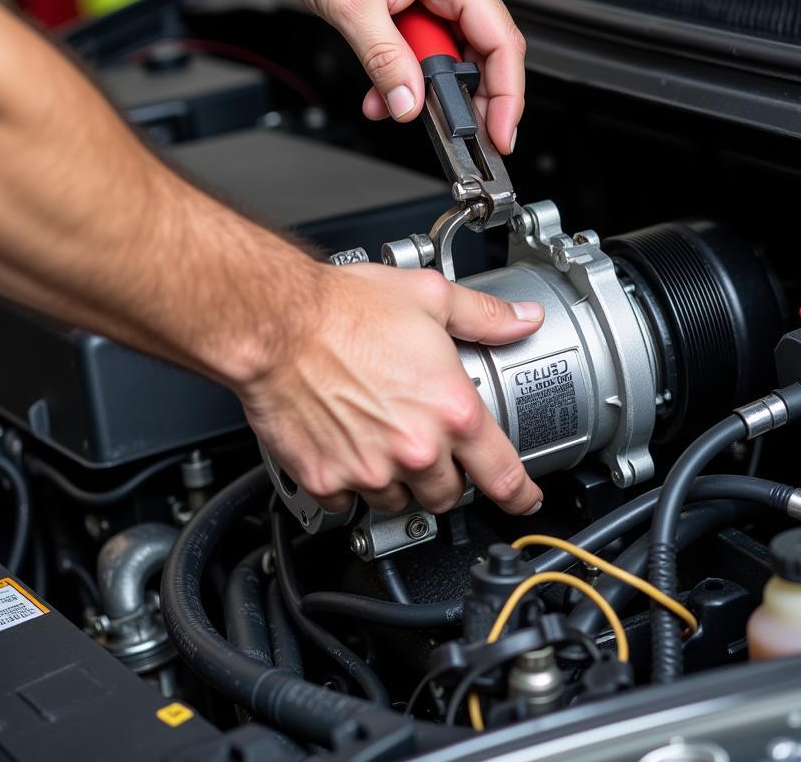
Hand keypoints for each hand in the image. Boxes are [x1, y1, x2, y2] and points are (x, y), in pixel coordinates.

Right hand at [238, 262, 544, 516]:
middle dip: (447, 478)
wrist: (277, 324)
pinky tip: (348, 448)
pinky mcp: (326, 479)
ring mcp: (369, 469)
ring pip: (399, 502)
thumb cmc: (345, 310)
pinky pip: (348, 502)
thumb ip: (485, 316)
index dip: (520, 494)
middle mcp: (415, 448)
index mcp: (450, 409)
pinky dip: (351, 484)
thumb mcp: (431, 298)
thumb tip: (523, 320)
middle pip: (447, 495)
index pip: (502, 474)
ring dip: (400, 481)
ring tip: (385, 440)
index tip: (523, 499)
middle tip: (433, 449)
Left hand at [254, 0, 524, 155]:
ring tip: (390, 101)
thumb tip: (409, 102)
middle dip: (461, 98)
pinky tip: (384, 83)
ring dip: (424, 85)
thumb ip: (385, 61)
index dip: (507, 97)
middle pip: (483, 52)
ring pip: (453, 51)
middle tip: (447, 131)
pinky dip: (409, 67)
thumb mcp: (350, 5)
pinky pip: (430, 39)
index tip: (500, 134)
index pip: (502, 44)